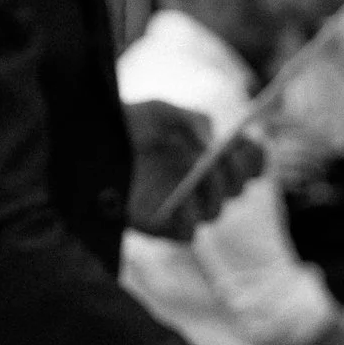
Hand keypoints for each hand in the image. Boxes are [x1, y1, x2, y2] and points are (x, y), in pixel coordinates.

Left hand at [125, 99, 263, 238]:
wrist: (89, 144)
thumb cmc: (128, 126)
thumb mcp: (159, 111)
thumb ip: (191, 119)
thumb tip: (214, 144)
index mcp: (207, 158)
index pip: (246, 166)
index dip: (254, 157)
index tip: (250, 141)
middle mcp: (200, 185)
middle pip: (237, 189)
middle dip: (236, 173)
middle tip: (224, 156)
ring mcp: (183, 207)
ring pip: (215, 212)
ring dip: (214, 193)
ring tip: (204, 173)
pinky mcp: (161, 225)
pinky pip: (187, 233)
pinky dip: (190, 218)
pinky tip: (182, 201)